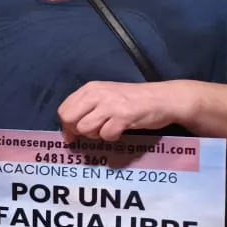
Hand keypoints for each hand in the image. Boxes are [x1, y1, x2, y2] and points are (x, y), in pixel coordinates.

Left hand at [58, 81, 185, 143]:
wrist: (163, 98)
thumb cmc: (132, 100)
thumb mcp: (105, 97)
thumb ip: (86, 109)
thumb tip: (68, 132)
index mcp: (90, 88)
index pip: (64, 109)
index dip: (66, 125)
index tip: (73, 134)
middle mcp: (97, 94)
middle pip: (69, 119)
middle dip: (77, 130)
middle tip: (92, 132)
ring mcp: (110, 104)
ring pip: (85, 128)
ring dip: (95, 135)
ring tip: (108, 129)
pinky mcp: (123, 116)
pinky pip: (105, 135)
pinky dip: (111, 137)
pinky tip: (120, 130)